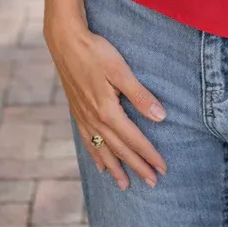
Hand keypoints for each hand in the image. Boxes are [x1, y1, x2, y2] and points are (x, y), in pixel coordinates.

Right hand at [45, 18, 167, 190]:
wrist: (65, 42)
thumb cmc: (96, 52)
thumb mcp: (121, 71)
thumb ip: (140, 96)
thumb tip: (161, 118)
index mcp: (107, 111)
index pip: (134, 139)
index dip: (149, 155)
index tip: (162, 169)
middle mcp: (94, 119)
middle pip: (120, 150)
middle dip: (137, 167)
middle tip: (152, 183)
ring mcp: (83, 117)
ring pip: (102, 150)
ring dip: (116, 168)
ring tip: (125, 185)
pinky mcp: (76, 111)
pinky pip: (87, 141)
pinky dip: (96, 156)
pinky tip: (100, 165)